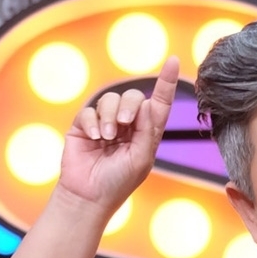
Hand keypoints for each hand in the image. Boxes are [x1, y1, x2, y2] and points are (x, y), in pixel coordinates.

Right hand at [55, 56, 179, 212]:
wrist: (88, 197)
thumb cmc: (118, 183)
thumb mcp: (141, 159)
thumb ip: (147, 131)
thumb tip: (148, 104)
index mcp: (146, 133)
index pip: (159, 104)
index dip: (166, 83)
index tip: (173, 61)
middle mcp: (127, 126)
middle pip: (133, 97)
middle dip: (129, 106)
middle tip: (123, 124)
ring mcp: (104, 124)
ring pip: (109, 99)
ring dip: (109, 115)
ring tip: (106, 137)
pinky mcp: (83, 127)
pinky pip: (89, 111)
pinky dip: (92, 122)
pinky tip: (94, 138)